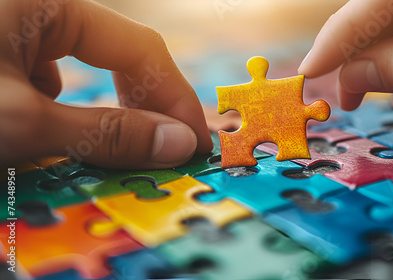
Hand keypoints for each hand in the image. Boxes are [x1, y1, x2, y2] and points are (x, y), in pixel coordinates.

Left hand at [0, 0, 212, 168]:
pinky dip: (58, 105)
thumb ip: (104, 133)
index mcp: (50, 2)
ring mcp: (15, 24)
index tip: (195, 144)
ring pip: (84, 65)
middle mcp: (38, 5)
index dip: (177, 99)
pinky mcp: (0, 48)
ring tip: (104, 144)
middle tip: (166, 149)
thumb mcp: (22, 122)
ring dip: (99, 108)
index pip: (142, 48)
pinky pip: (49, 72)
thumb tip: (178, 143)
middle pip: (118, 53)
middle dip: (143, 104)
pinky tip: (42, 125)